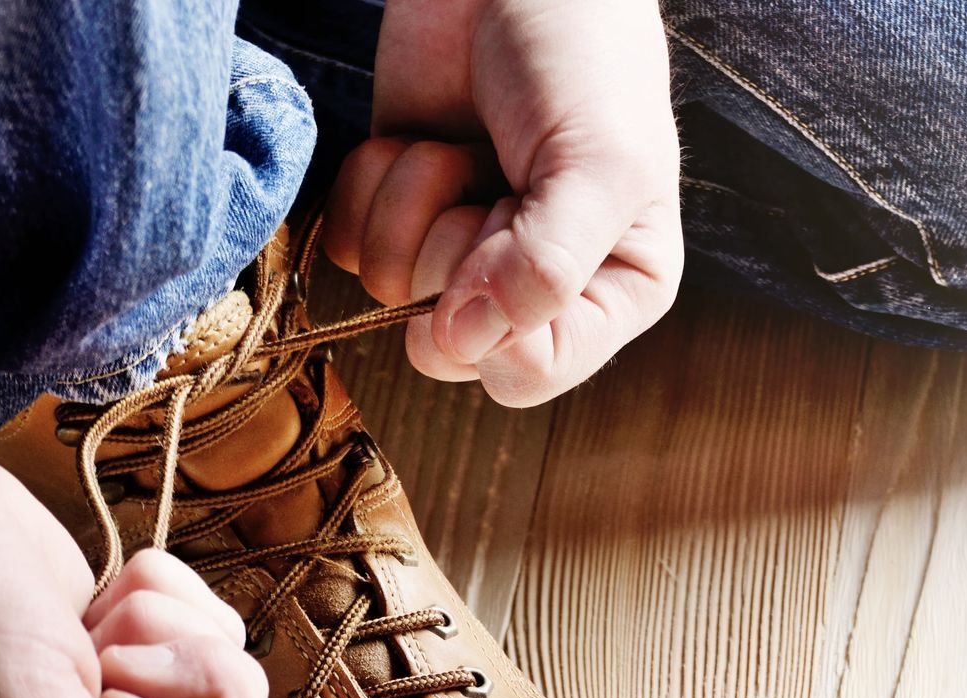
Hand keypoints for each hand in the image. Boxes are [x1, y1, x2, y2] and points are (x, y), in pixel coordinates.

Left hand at [324, 0, 682, 405]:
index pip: (530, 373)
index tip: (508, 229)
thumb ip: (545, 271)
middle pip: (451, 345)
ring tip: (464, 145)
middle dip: (454, 249)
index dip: (496, 320)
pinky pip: (352, 250)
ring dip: (416, 201)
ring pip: (394, 291)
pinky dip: (373, 187)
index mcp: (614, 295)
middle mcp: (538, 291)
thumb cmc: (584, 56)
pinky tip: (420, 141)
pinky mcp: (401, 212)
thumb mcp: (599, 167)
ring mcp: (462, 254)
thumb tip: (462, 346)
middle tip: (495, 177)